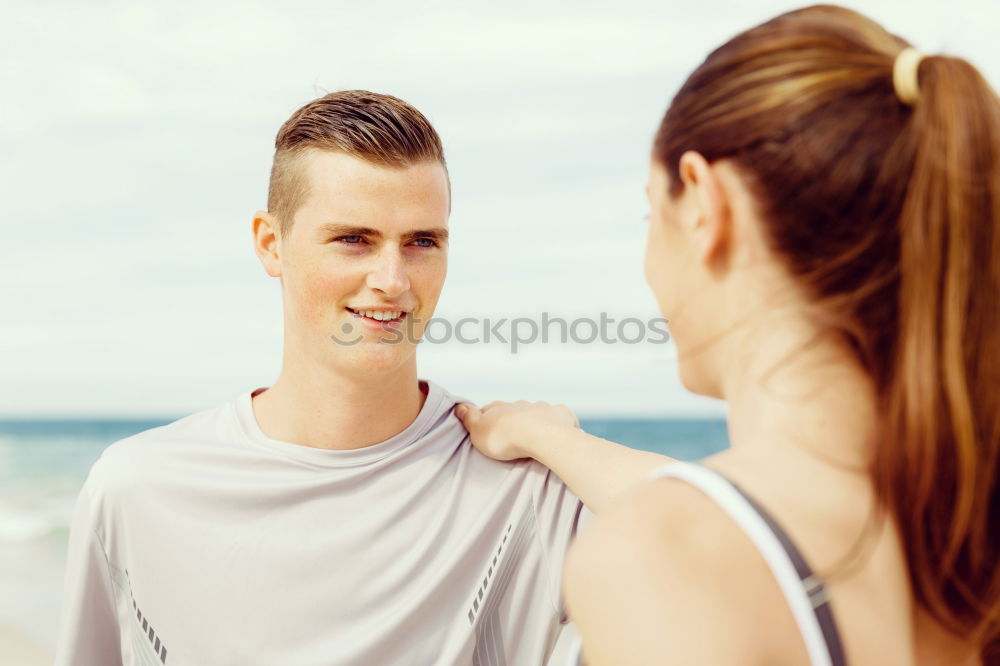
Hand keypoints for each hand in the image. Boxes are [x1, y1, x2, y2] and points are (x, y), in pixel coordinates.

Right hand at [454, 400, 579, 460]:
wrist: (541, 437)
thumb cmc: (507, 438)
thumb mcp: (478, 431)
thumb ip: (469, 418)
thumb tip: (458, 405)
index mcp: (499, 408)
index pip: (489, 409)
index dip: (486, 417)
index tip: (486, 427)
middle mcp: (520, 404)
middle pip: (513, 410)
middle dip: (512, 419)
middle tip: (511, 435)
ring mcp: (541, 407)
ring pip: (536, 411)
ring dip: (534, 420)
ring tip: (534, 437)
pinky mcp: (559, 414)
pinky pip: (558, 415)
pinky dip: (557, 422)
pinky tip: (557, 431)